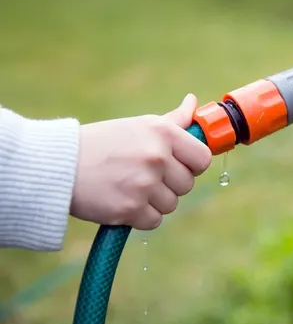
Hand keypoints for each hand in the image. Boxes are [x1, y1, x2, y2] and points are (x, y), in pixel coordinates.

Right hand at [70, 94, 212, 229]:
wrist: (59, 166)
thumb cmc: (101, 143)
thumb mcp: (139, 125)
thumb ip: (172, 120)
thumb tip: (192, 102)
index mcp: (163, 133)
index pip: (202, 158)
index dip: (192, 165)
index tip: (178, 165)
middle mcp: (157, 157)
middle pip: (187, 184)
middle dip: (170, 184)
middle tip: (144, 176)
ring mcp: (144, 184)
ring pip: (171, 204)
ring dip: (154, 201)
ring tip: (130, 187)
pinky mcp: (130, 209)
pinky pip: (154, 221)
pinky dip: (141, 216)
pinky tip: (123, 201)